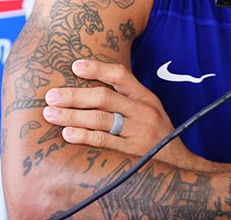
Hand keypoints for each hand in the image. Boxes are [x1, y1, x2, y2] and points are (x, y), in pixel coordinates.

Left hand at [43, 59, 215, 170]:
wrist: (180, 164)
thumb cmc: (155, 133)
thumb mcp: (148, 109)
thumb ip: (124, 98)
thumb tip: (86, 88)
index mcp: (145, 97)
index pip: (120, 75)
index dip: (97, 69)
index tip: (74, 66)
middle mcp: (143, 111)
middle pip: (104, 98)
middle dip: (74, 96)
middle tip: (51, 96)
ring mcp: (139, 132)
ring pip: (101, 119)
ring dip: (72, 115)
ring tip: (50, 114)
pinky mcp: (133, 153)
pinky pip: (105, 141)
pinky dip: (84, 137)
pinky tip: (67, 134)